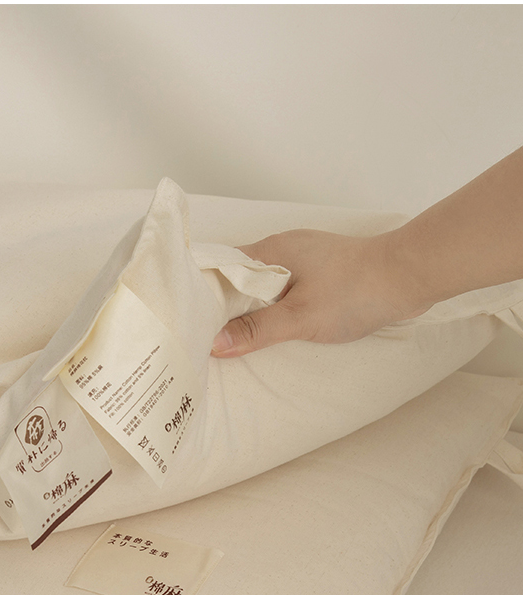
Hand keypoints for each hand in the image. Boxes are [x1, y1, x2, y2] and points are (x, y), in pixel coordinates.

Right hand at [210, 228, 429, 356]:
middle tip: (201, 336)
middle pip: (239, 278)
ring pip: (263, 286)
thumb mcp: (300, 317)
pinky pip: (284, 290)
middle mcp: (283, 250)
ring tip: (230, 339)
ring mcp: (304, 260)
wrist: (411, 275)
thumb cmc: (356, 291)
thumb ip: (257, 331)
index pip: (220, 266)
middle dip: (222, 305)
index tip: (184, 317)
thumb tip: (216, 344)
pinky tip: (270, 330)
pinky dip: (273, 309)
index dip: (200, 291)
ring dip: (249, 309)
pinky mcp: (322, 273)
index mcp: (271, 251)